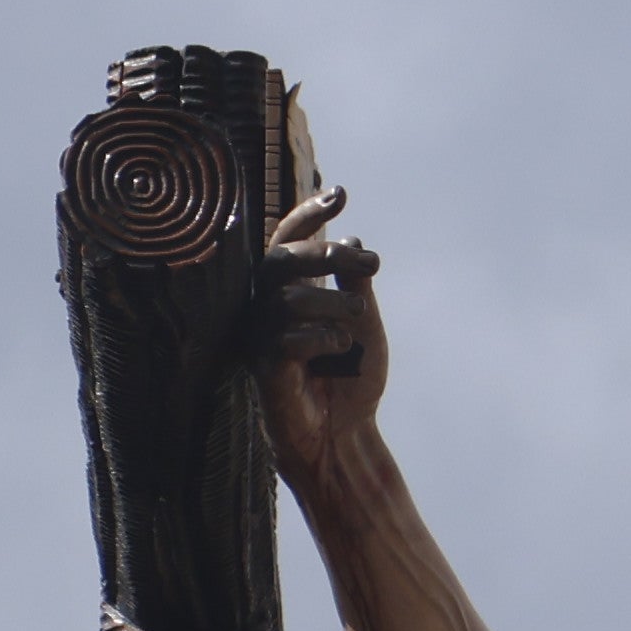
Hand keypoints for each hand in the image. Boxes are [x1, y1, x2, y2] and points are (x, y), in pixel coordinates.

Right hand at [261, 190, 383, 474]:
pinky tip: (339, 347)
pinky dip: (320, 338)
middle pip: (282, 259)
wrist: (345, 434)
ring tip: (357, 318)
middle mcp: (271, 307)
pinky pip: (286, 339)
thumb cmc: (351, 378)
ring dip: (331, 302)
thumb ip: (356, 284)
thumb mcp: (363, 321)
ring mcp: (264, 336)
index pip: (291, 239)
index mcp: (294, 290)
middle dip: (323, 254)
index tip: (342, 195)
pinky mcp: (264, 368)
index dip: (310, 214)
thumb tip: (354, 241)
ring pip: (288, 298)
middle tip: (366, 263)